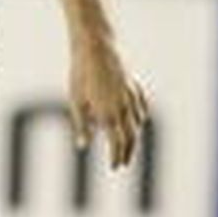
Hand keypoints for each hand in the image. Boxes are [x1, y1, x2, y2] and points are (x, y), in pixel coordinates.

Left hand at [69, 33, 149, 168]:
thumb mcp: (76, 101)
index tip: (115, 168)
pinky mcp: (134, 86)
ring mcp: (132, 97)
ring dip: (133, 137)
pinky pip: (141, 107)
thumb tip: (83, 146)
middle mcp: (124, 108)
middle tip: (122, 164)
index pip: (117, 143)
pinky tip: (137, 121)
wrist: (96, 48)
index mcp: (109, 114)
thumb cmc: (80, 74)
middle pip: (131, 137)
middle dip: (127, 152)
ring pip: (138, 123)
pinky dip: (140, 118)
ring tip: (127, 146)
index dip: (117, 157)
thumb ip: (82, 125)